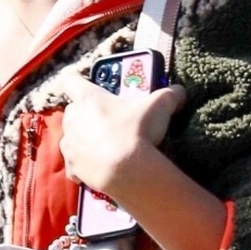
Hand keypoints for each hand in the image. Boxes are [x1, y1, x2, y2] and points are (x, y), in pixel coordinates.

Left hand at [58, 70, 185, 203]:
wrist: (126, 170)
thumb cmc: (138, 132)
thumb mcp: (159, 107)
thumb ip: (169, 95)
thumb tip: (180, 91)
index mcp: (89, 98)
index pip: (71, 80)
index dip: (75, 79)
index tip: (80, 82)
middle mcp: (74, 118)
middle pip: (73, 110)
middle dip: (84, 114)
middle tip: (105, 121)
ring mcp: (70, 144)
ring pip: (71, 137)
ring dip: (82, 140)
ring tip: (102, 147)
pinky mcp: (72, 167)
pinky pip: (73, 165)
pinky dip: (82, 166)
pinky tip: (97, 168)